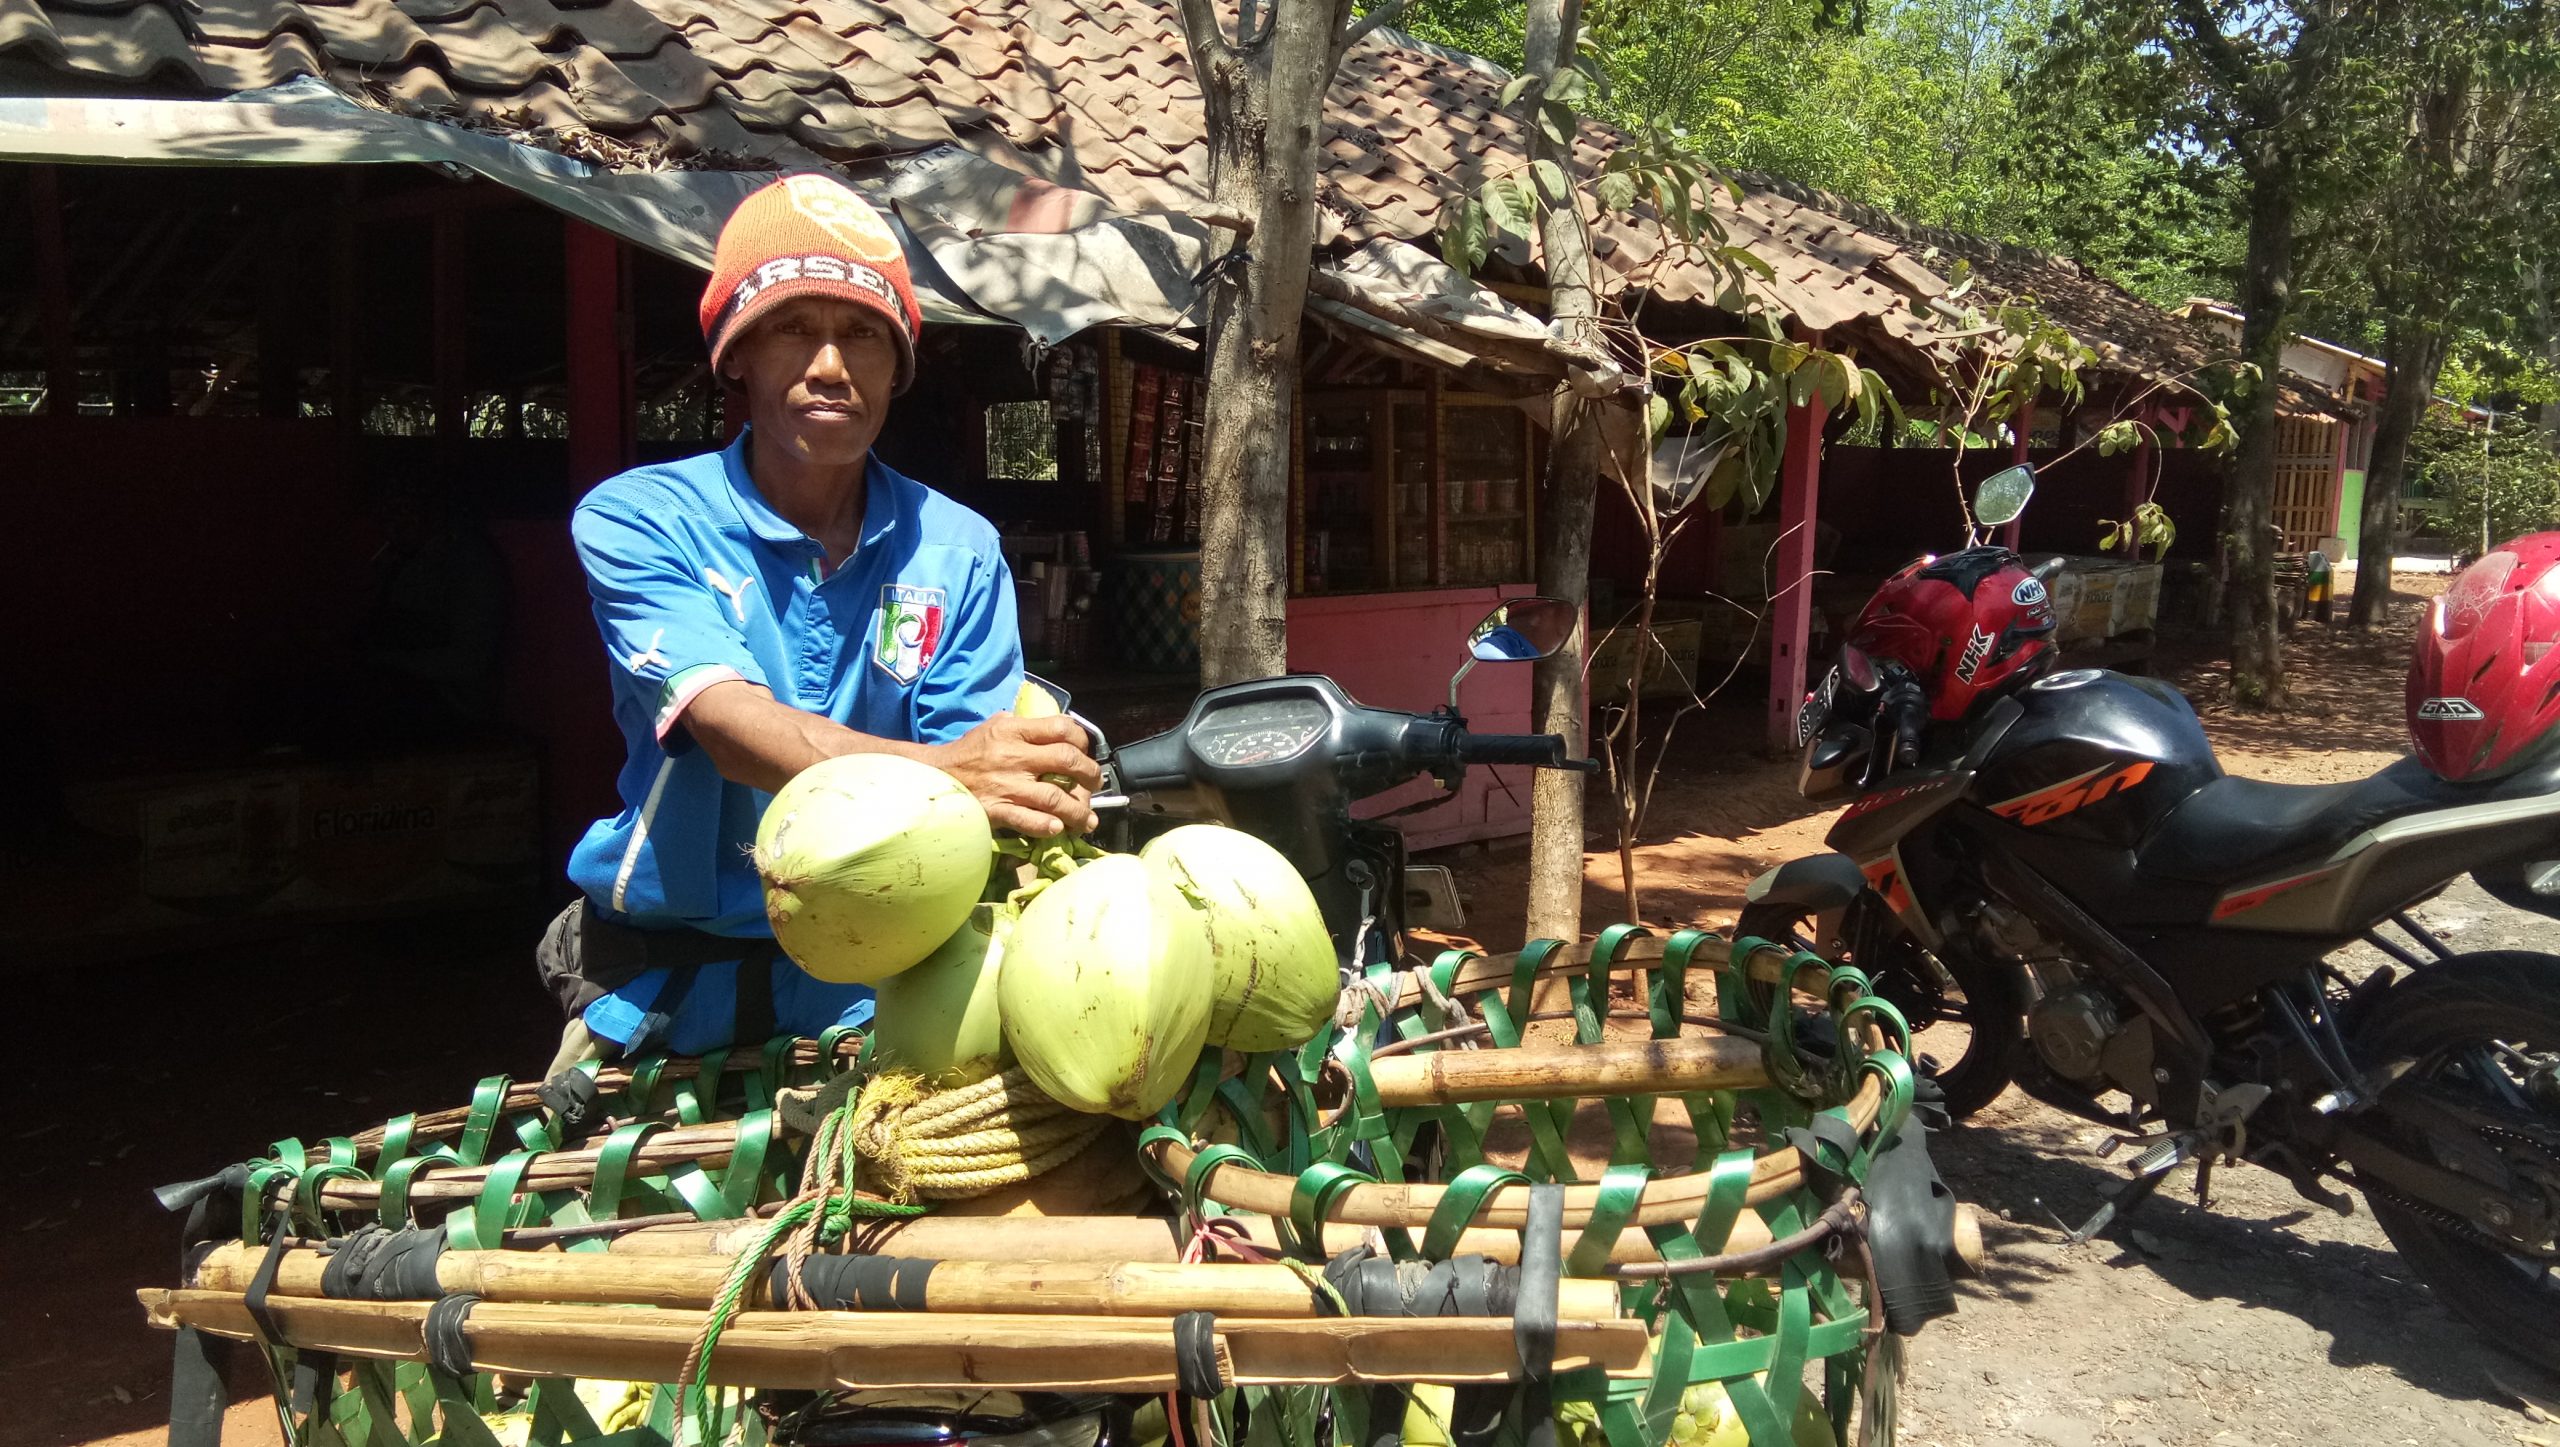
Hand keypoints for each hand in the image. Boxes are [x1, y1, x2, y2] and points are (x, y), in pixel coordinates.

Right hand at [929, 714, 1102, 837]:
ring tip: (1087, 820)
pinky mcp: (996, 810)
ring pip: (1055, 797)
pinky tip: (1058, 828)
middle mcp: (1013, 756)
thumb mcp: (994, 726)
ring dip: (1078, 811)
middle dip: (1090, 775)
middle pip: (1067, 761)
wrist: (933, 776)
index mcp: (1014, 731)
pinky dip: (1048, 825)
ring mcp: (1006, 785)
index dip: (1083, 741)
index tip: (1086, 753)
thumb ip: (1023, 726)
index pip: (1061, 728)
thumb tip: (1055, 729)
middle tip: (1094, 786)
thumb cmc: (967, 751)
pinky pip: (1029, 820)